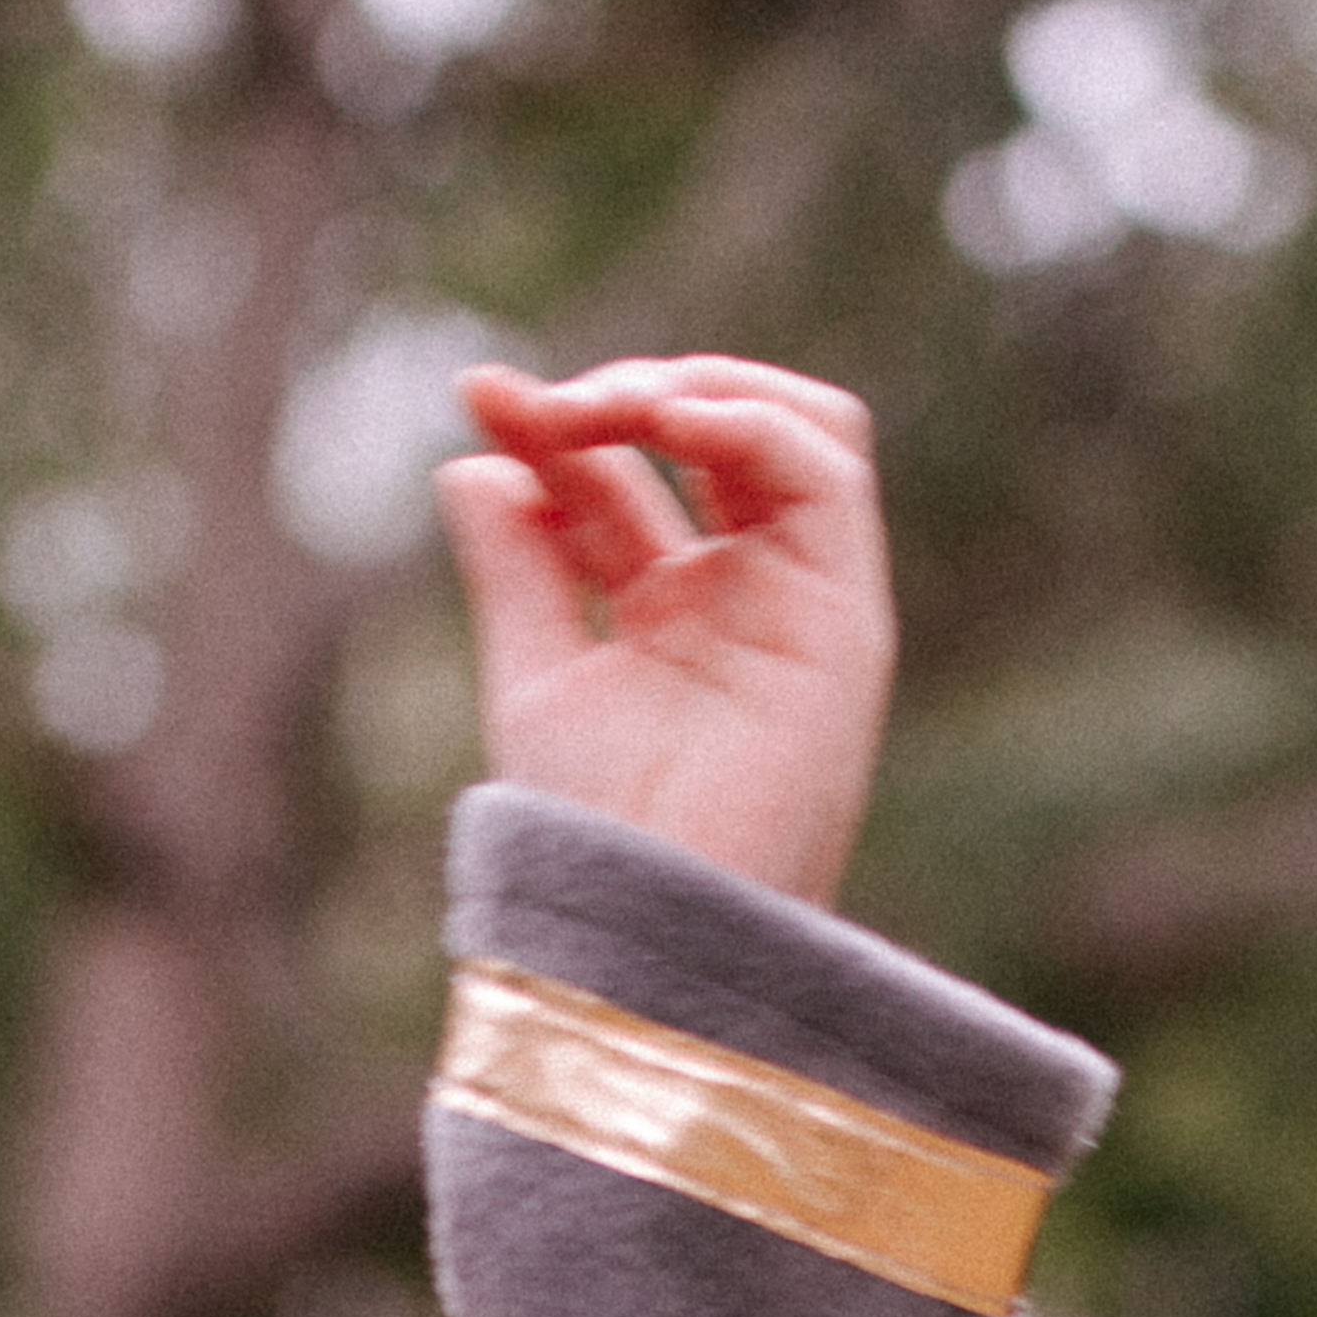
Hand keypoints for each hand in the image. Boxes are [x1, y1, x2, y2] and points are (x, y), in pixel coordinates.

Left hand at [437, 355, 894, 911]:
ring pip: (793, 428)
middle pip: (712, 433)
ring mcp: (800, 598)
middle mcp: (742, 590)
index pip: (621, 474)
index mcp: (666, 604)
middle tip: (541, 402)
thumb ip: (514, 564)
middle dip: (625, 393)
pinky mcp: (846, 618)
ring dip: (695, 388)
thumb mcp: (534, 673)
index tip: (478, 394)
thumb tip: (471, 458)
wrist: (645, 928)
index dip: (553, 425)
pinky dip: (752, 423)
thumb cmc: (590, 837)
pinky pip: (828, 474)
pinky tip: (668, 419)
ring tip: (607, 404)